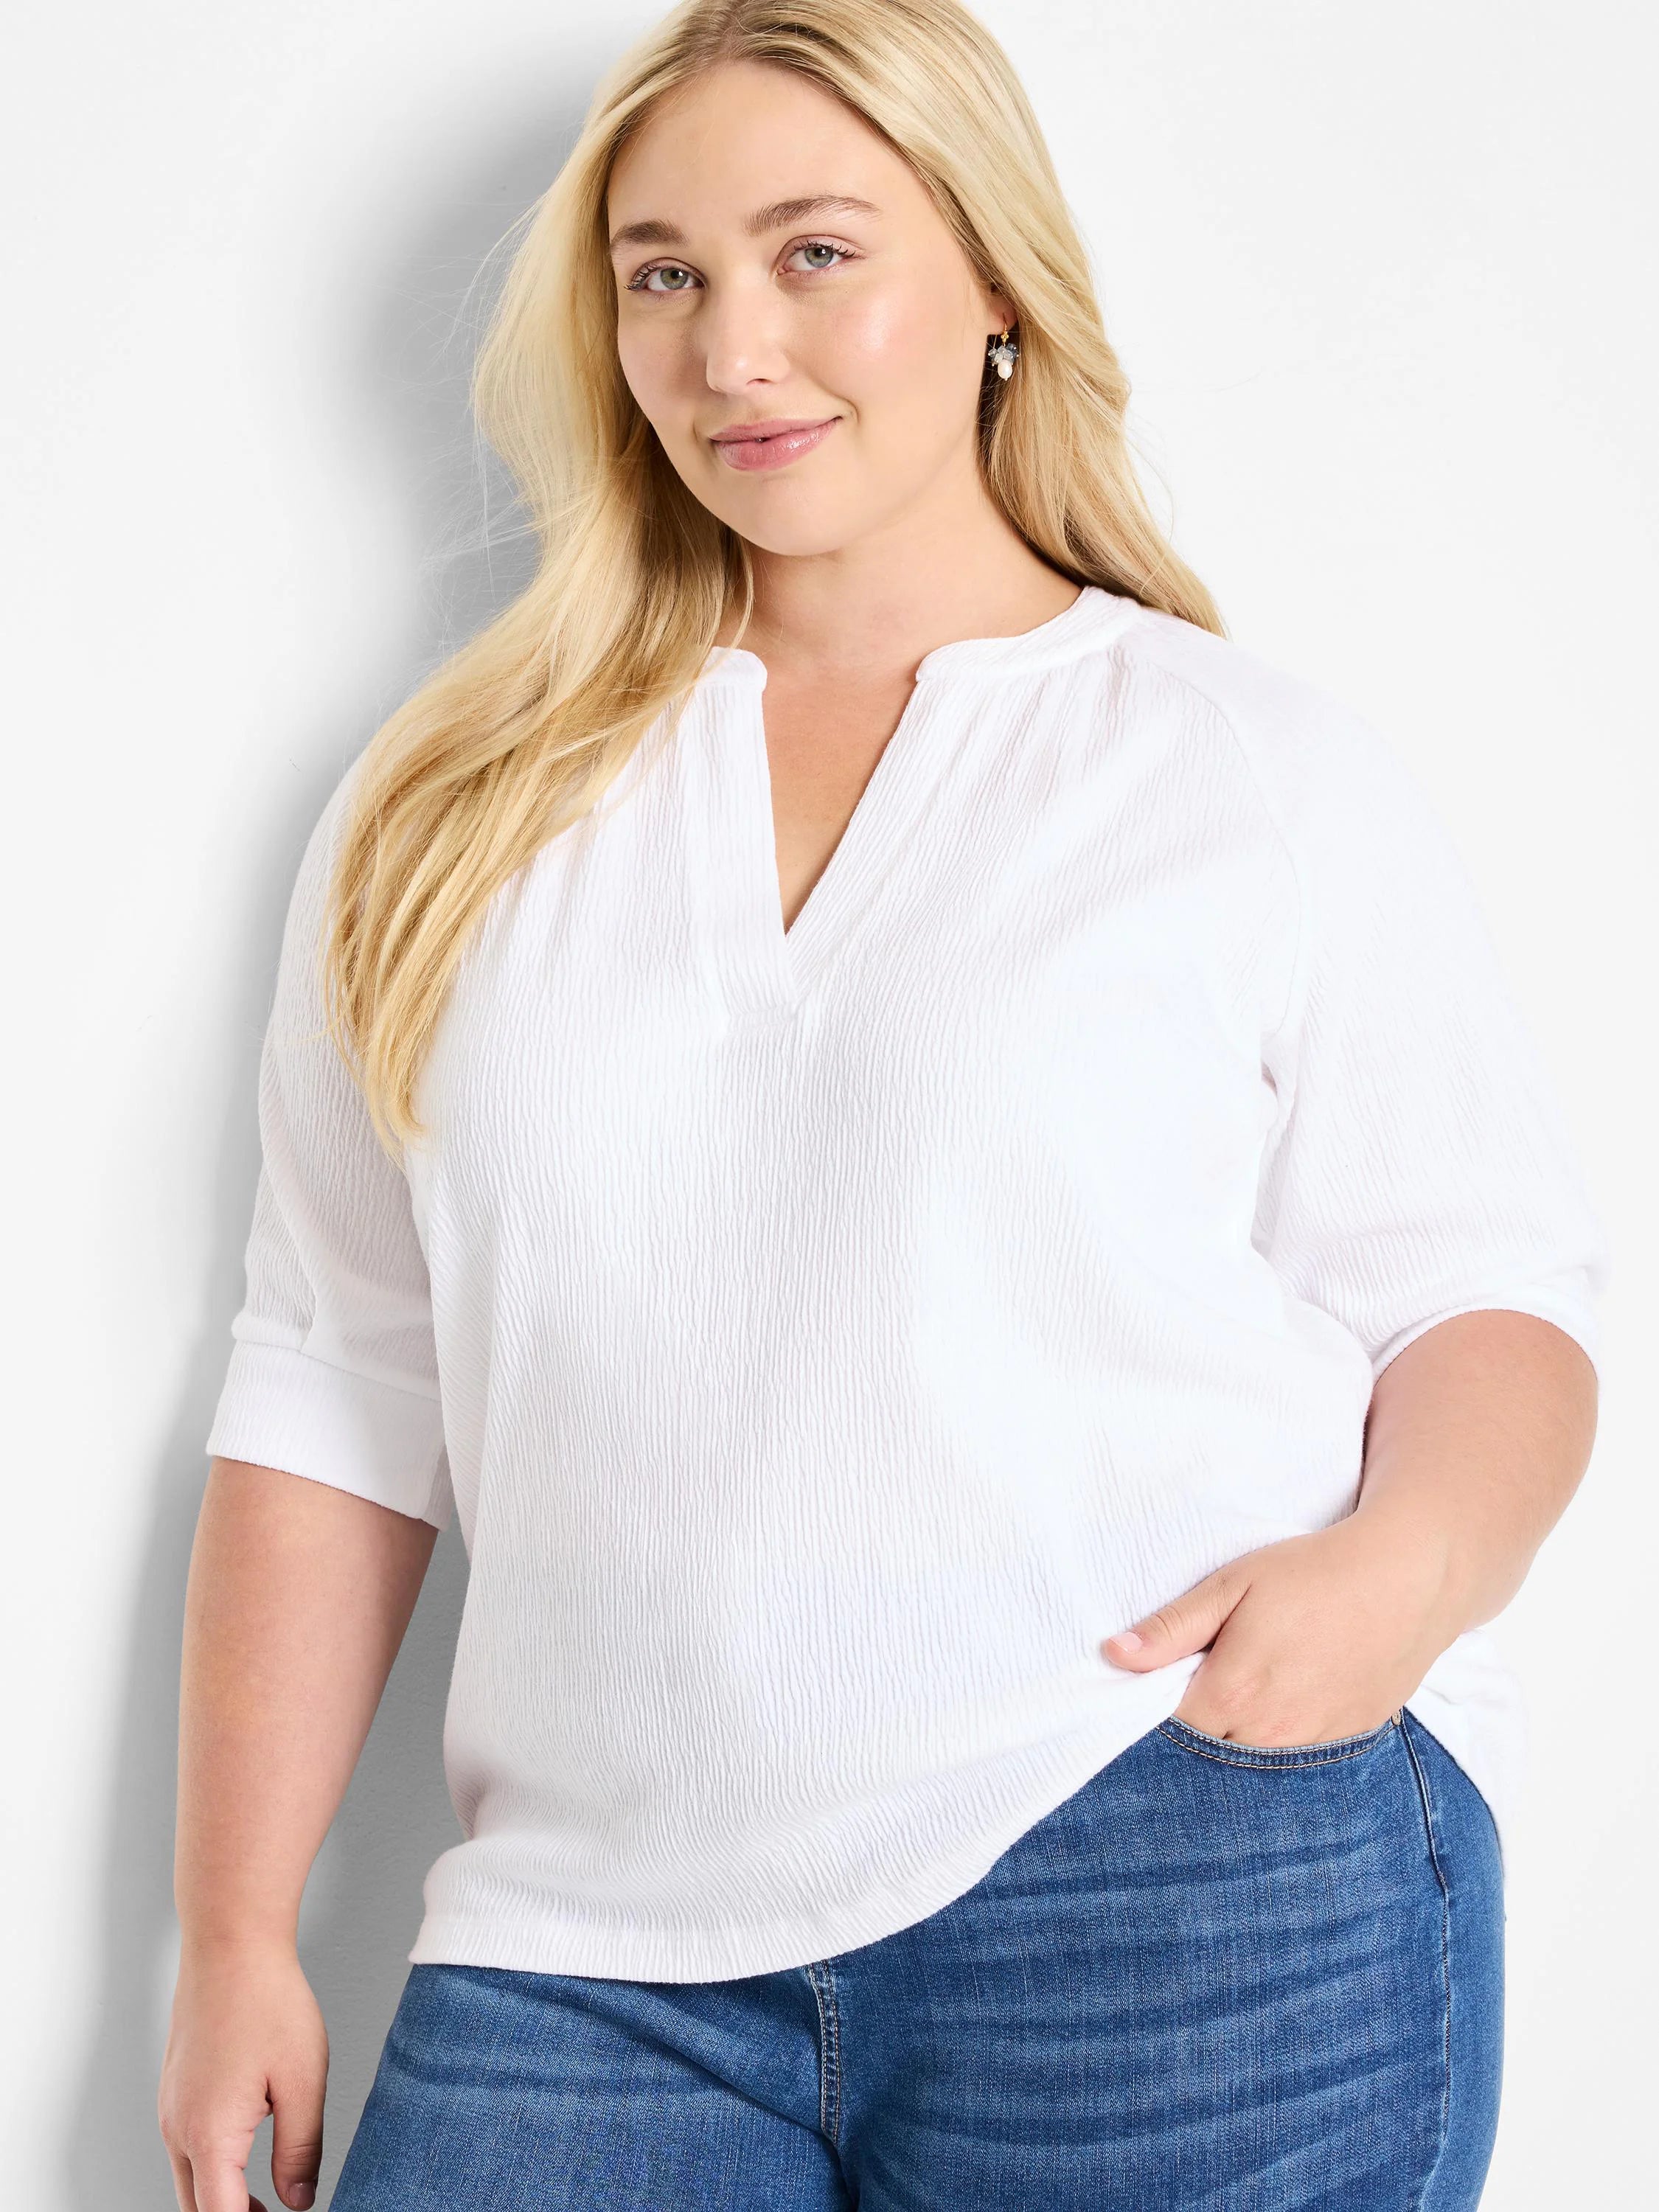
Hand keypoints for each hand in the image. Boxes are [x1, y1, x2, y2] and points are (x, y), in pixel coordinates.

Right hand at [158, 1940, 326, 2211]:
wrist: (230, 1945)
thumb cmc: (268, 2002)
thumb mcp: (303, 2080)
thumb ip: (300, 2151)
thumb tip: (299, 2202)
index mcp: (209, 2135)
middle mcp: (178, 2129)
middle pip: (198, 2208)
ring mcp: (170, 2111)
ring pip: (189, 2182)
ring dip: (221, 2200)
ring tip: (265, 2202)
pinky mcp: (173, 2093)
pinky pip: (186, 2150)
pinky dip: (212, 2169)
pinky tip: (245, 2157)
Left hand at [1099, 1506, 1466, 1745]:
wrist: (1407, 1579)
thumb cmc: (1312, 1573)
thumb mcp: (1232, 1585)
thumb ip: (1171, 1628)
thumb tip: (1114, 1656)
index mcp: (1233, 1694)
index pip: (1168, 1735)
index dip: (1152, 1719)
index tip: (1148, 1699)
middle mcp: (1271, 1734)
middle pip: (1209, 1759)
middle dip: (1192, 1740)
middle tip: (1193, 1701)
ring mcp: (1313, 1746)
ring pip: (1254, 1767)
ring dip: (1237, 1747)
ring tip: (1239, 1706)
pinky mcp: (1347, 1744)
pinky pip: (1299, 1763)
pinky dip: (1281, 1749)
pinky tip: (1280, 1715)